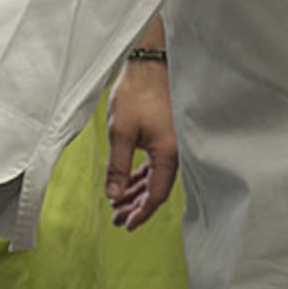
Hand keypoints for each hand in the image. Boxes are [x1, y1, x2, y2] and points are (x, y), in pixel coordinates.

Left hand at [105, 54, 178, 229]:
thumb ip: (118, 167)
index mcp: (168, 155)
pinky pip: (155, 164)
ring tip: (118, 204)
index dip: (141, 213)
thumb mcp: (121, 132)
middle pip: (156, 189)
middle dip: (136, 206)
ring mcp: (172, 144)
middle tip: (117, 219)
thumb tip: (113, 196)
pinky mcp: (166, 135)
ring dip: (137, 190)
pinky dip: (141, 174)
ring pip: (155, 177)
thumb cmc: (137, 93)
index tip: (126, 225)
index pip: (156, 195)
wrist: (150, 63)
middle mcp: (175, 153)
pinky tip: (129, 181)